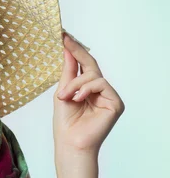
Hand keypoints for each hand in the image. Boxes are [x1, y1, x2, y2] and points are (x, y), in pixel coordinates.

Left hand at [53, 33, 124, 154]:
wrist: (70, 141)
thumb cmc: (65, 121)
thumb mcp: (63, 91)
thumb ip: (69, 71)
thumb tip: (68, 49)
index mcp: (86, 87)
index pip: (83, 65)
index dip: (74, 50)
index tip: (64, 36)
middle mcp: (99, 90)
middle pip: (91, 64)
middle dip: (77, 51)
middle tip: (65, 40)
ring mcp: (108, 96)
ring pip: (93, 75)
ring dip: (75, 83)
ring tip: (65, 96)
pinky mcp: (116, 103)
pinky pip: (101, 84)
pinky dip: (86, 88)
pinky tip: (78, 98)